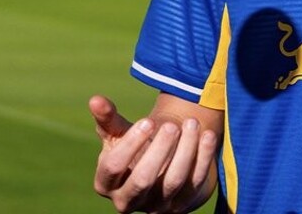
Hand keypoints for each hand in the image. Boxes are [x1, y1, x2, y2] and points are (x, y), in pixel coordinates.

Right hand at [89, 94, 219, 212]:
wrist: (160, 164)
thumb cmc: (134, 145)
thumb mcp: (118, 133)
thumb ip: (107, 118)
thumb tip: (95, 99)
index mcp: (106, 183)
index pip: (114, 167)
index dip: (130, 143)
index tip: (147, 120)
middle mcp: (128, 200)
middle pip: (142, 180)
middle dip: (159, 150)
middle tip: (171, 125)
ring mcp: (156, 206)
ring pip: (172, 182)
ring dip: (185, 151)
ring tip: (192, 124)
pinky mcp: (181, 205)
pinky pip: (195, 183)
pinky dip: (203, 158)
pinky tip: (207, 135)